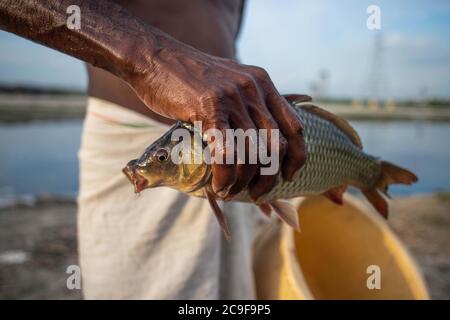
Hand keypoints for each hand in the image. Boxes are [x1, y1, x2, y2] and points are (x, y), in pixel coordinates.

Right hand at [129, 40, 305, 199]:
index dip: (297, 156)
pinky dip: (224, 176)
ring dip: (243, 181)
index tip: (288, 175)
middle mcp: (253, 88)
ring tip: (229, 192)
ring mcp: (232, 96)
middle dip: (269, 177)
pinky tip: (218, 186)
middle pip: (276, 144)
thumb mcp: (228, 82)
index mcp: (262, 83)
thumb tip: (255, 141)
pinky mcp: (209, 106)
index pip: (294, 125)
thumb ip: (246, 104)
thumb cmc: (189, 78)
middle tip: (257, 193)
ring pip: (251, 152)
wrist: (154, 57)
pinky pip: (225, 152)